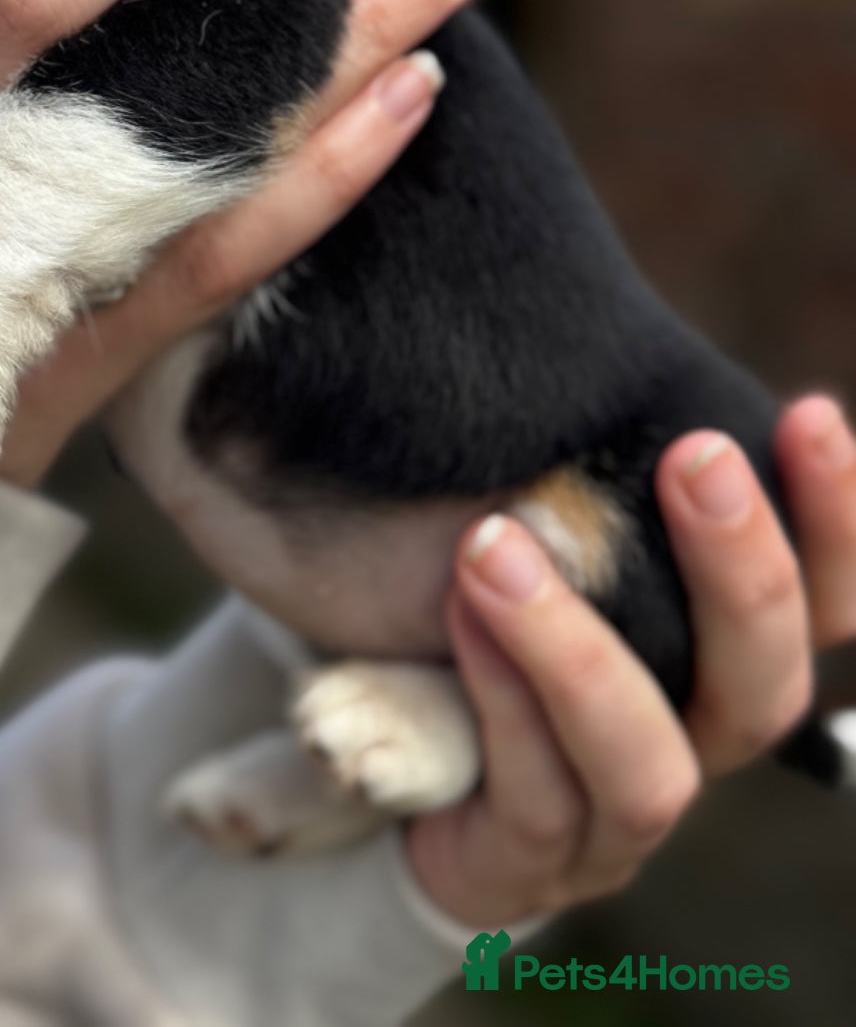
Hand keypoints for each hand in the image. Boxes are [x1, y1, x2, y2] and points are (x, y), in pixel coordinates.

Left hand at [405, 397, 855, 925]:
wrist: (373, 736)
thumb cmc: (474, 591)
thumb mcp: (536, 508)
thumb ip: (586, 450)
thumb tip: (587, 322)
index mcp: (719, 650)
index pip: (824, 599)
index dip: (837, 520)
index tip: (810, 414)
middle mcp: (689, 736)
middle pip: (766, 683)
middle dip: (741, 571)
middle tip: (694, 457)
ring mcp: (613, 815)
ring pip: (651, 761)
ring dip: (578, 649)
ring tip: (494, 545)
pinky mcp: (525, 861)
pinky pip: (534, 795)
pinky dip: (499, 699)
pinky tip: (454, 616)